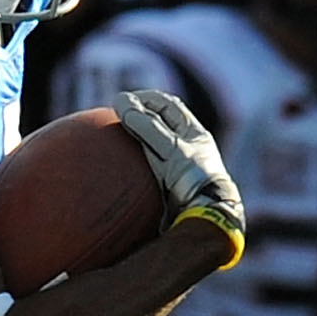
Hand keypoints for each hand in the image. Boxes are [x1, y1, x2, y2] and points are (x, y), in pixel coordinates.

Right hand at [113, 89, 243, 263]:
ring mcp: (175, 167)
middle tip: (113, 116)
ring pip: (149, 145)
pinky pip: (145, 167)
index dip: (144, 98)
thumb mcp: (172, 149)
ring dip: (132, 138)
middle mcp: (185, 147)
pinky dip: (131, 160)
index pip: (167, 105)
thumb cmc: (194, 179)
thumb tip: (121, 102)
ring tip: (111, 136)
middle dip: (136, 116)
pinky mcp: (165, 185)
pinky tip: (115, 164)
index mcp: (193, 133)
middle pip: (157, 123)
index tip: (122, 101)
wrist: (205, 217)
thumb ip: (148, 126)